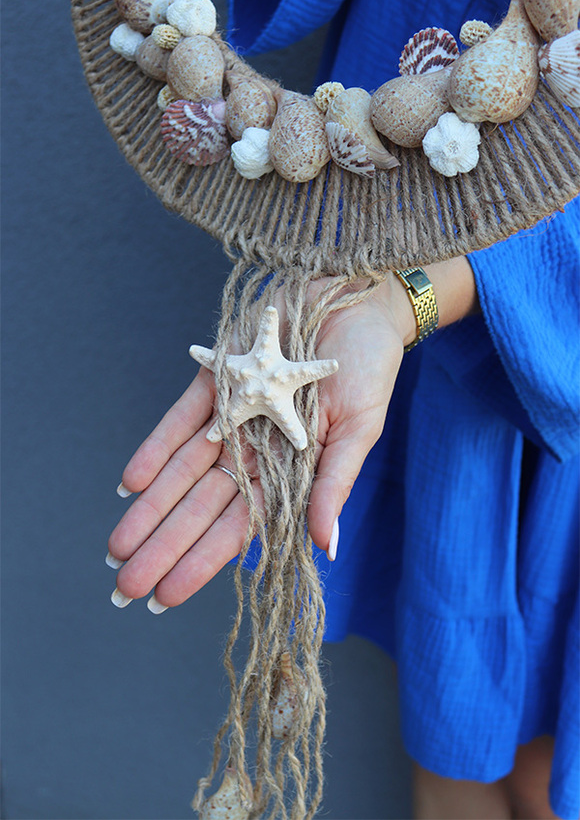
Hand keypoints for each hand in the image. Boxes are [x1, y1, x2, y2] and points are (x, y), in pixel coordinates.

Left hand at [107, 260, 475, 611]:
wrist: (355, 304)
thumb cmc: (369, 370)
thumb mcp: (358, 431)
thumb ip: (334, 485)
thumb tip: (326, 547)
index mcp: (289, 473)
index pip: (238, 528)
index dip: (201, 561)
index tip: (166, 597)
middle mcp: (253, 451)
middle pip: (200, 509)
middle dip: (163, 547)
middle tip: (123, 588)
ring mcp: (232, 416)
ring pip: (182, 473)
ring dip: (150, 509)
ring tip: (117, 547)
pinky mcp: (218, 380)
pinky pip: (180, 421)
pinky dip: (156, 450)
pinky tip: (131, 483)